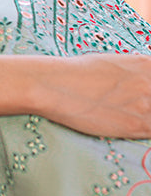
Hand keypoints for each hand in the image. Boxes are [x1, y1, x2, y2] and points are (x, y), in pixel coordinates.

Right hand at [0, 53, 150, 139]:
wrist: (54, 85)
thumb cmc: (76, 72)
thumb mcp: (111, 63)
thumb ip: (134, 75)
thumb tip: (141, 86)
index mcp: (146, 64)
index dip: (148, 93)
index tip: (143, 98)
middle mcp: (150, 82)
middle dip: (147, 105)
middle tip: (128, 107)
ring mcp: (146, 104)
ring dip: (144, 118)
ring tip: (123, 116)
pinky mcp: (137, 126)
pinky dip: (142, 131)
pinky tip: (125, 126)